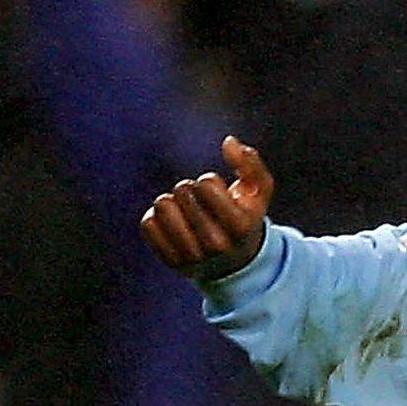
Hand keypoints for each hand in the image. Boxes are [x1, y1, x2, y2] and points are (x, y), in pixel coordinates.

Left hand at [140, 136, 273, 279]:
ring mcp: (192, 256)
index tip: (217, 196)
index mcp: (239, 226)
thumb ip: (251, 163)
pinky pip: (148, 224)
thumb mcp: (259, 191)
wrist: (236, 263)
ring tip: (185, 212)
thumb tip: (229, 142)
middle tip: (201, 205)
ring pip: (162, 206)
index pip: (206, 183)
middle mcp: (216, 245)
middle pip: (182, 191)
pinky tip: (173, 224)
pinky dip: (157, 218)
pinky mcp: (170, 261)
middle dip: (190, 190)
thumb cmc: (246, 217)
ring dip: (171, 202)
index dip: (209, 182)